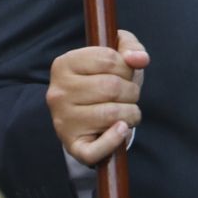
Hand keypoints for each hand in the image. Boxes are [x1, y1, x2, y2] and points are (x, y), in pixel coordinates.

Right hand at [46, 29, 149, 166]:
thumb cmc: (105, 79)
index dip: (126, 67)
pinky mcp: (72, 145)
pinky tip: (121, 129)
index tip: (124, 73)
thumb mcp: (116, 54)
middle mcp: (57, 93)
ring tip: (127, 111)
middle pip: (111, 87)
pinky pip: (95, 149)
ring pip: (111, 114)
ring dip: (131, 113)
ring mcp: (63, 121)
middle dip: (131, 91)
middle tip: (128, 95)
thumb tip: (140, 59)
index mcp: (64, 64)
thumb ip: (130, 47)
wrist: (89, 114)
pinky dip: (115, 140)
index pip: (109, 59)